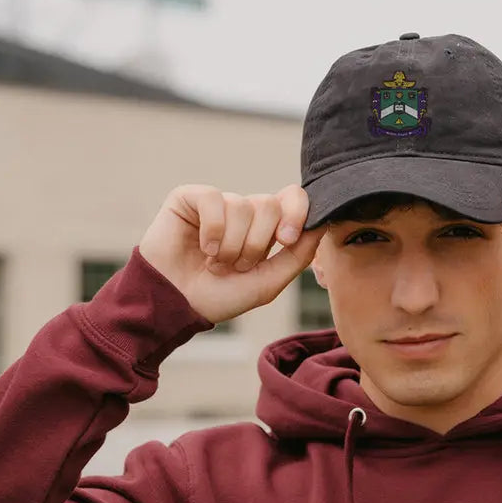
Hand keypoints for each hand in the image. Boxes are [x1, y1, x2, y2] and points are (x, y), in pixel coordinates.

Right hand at [138, 184, 325, 323]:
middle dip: (256, 244)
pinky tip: (201, 248)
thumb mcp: (268, 283)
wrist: (177, 304)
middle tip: (237, 266)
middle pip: (269, 204)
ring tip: (215, 263)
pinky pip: (214, 199)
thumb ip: (298, 255)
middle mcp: (243, 212)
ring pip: (242, 205)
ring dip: (231, 245)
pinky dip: (212, 231)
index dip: (296, 212)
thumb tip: (323, 224)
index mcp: (265, 228)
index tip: (287, 238)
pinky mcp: (190, 198)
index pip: (292, 198)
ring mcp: (217, 202)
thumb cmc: (220, 297)